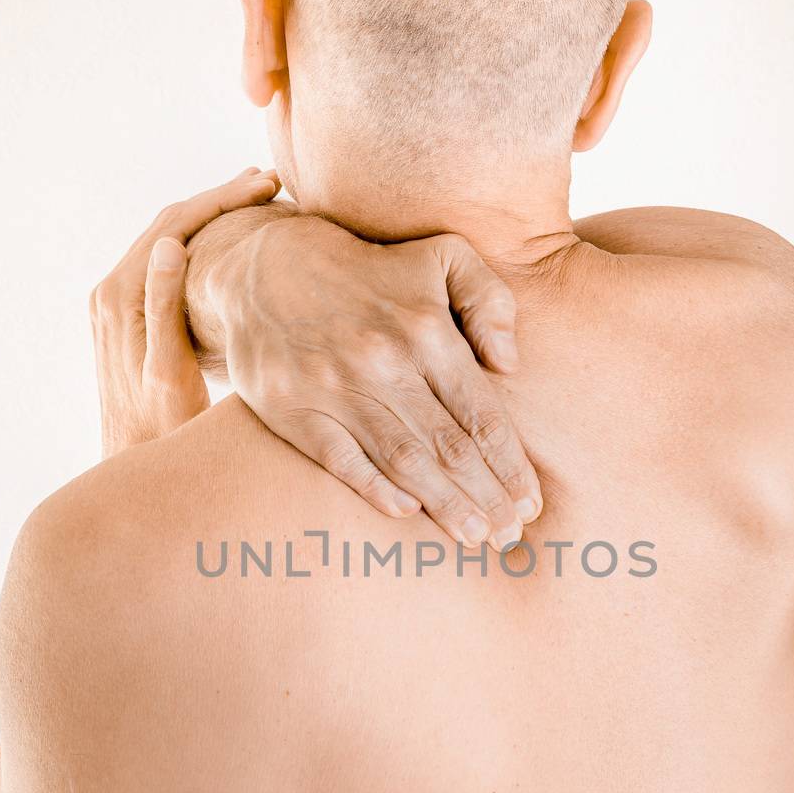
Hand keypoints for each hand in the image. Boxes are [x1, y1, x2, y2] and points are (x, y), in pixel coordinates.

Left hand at [90, 168, 278, 455]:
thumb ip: (162, 306)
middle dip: (220, 199)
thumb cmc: (161, 430)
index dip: (221, 200)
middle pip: (169, 223)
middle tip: (269, 181)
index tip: (266, 185)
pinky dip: (200, 243)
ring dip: (211, 217)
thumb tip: (171, 245)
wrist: (135, 465)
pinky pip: (164, 265)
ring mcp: (117, 302)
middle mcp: (110, 291)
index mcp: (119, 297)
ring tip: (256, 200)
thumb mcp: (167, 371)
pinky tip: (230, 243)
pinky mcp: (129, 316)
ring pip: (168, 240)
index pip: (173, 225)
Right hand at [201, 215, 542, 549]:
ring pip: (404, 461)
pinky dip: (376, 490)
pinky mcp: (295, 410)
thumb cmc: (371, 270)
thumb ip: (489, 300)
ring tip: (473, 536)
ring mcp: (336, 390)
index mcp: (427, 331)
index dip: (510, 465)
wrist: (264, 268)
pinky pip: (343, 462)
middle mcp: (384, 363)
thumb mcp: (441, 256)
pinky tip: (408, 513)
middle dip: (486, 498)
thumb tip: (509, 364)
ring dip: (444, 505)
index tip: (529, 503)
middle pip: (449, 447)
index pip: (481, 414)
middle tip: (508, 535)